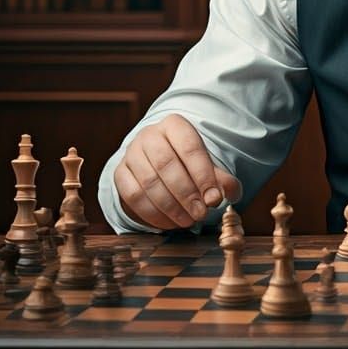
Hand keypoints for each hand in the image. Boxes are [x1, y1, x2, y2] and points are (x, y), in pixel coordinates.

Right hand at [114, 113, 242, 229]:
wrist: (156, 159)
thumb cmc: (187, 162)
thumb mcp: (206, 164)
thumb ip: (220, 179)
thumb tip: (228, 194)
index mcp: (175, 125)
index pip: (190, 147)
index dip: (203, 175)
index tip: (214, 198)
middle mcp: (150, 135)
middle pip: (166, 164)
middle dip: (186, 193)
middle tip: (201, 213)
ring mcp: (131, 153)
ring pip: (148, 182)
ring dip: (171, 207)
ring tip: (189, 221)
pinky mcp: (120, 173)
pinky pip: (133, 196)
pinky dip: (153, 214)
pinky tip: (170, 223)